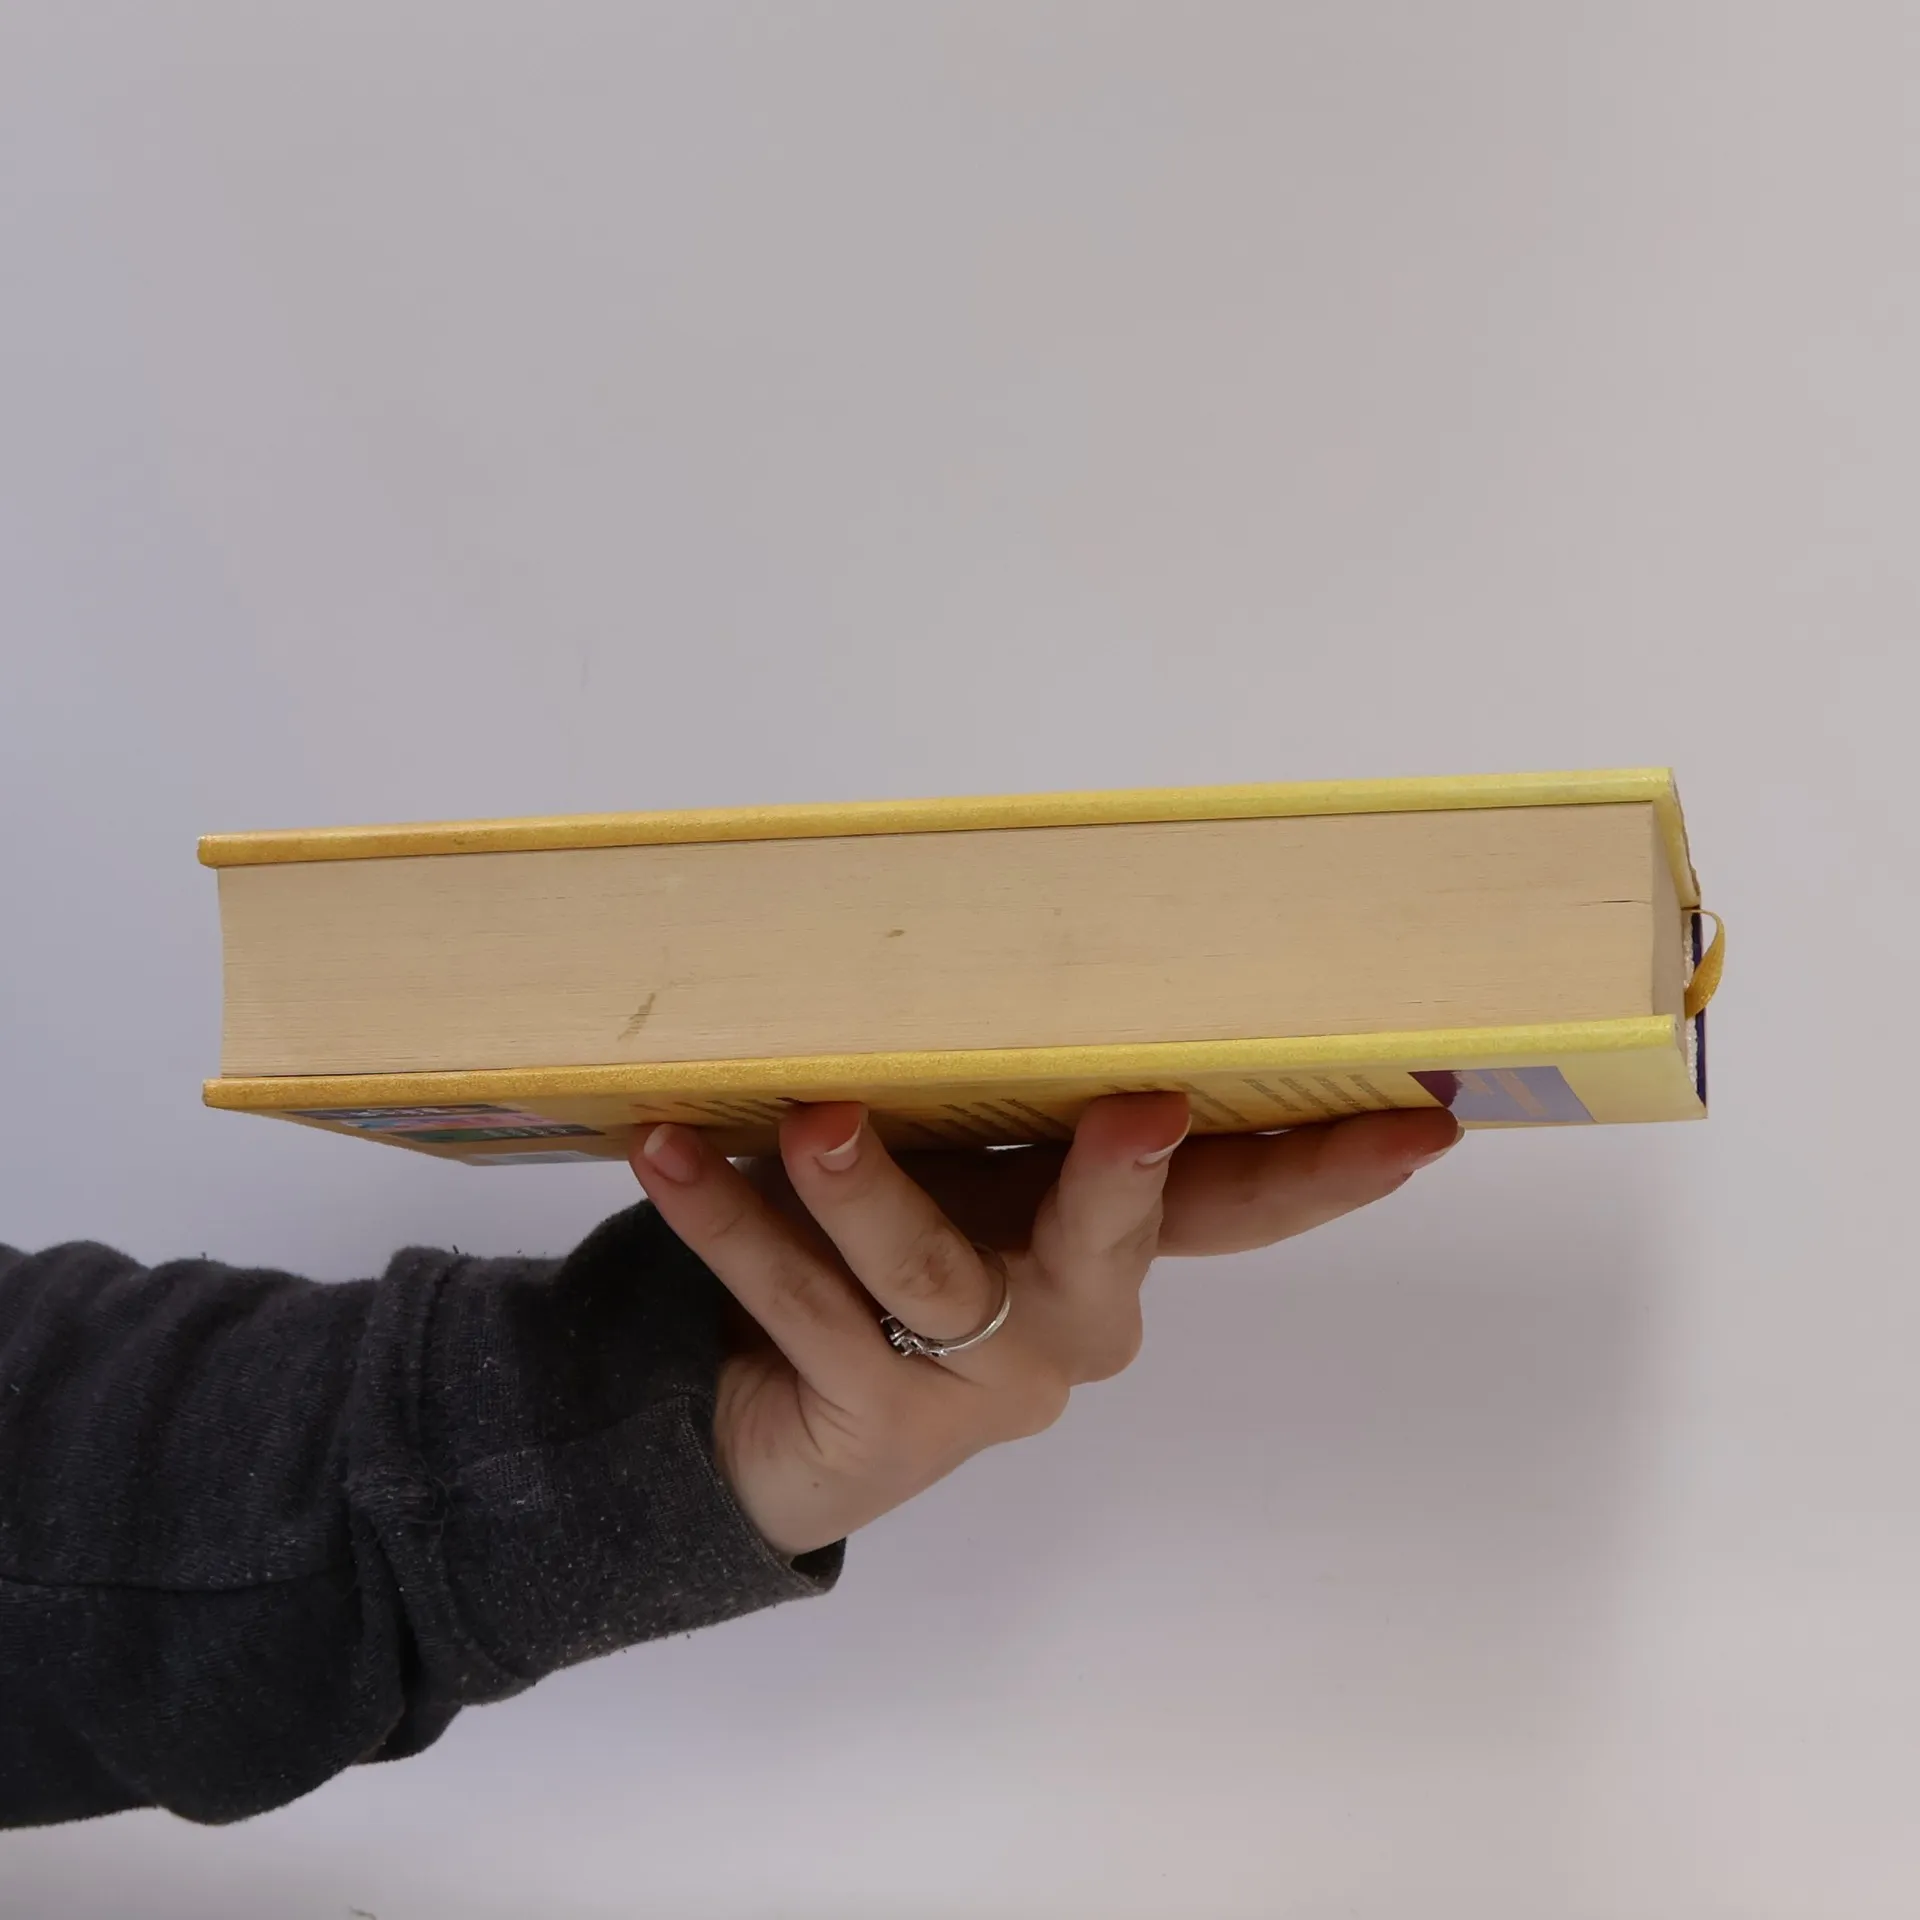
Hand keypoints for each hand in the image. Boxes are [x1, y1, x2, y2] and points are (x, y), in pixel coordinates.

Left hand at [630, 1097, 1458, 1557]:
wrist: (782, 1412)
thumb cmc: (899, 1249)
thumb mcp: (971, 1165)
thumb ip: (998, 1089)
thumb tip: (992, 918)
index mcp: (1111, 1247)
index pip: (1242, 1200)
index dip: (1329, 1166)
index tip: (1425, 1117)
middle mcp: (1069, 1321)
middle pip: (1117, 1245)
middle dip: (1129, 1176)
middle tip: (1137, 1108)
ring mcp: (975, 1378)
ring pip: (934, 1272)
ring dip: (870, 1186)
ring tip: (815, 1118)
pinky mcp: (870, 1413)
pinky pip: (796, 1299)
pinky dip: (729, 1220)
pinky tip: (671, 1148)